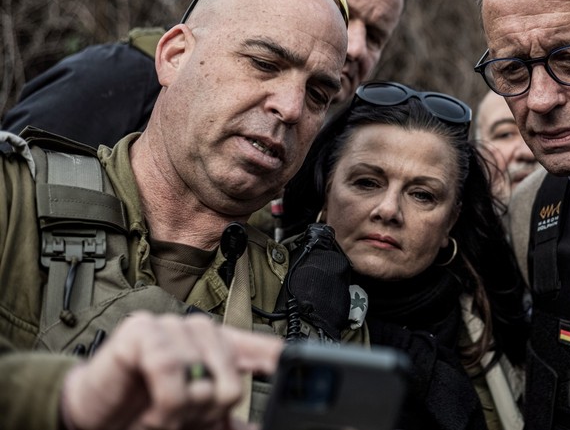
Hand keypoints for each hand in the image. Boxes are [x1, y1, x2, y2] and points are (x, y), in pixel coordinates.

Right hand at [60, 312, 282, 429]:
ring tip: (161, 416)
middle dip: (208, 411)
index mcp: (218, 348)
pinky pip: (172, 369)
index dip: (280, 358)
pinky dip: (165, 402)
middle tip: (182, 419)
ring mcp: (171, 327)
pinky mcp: (143, 331)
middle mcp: (199, 332)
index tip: (300, 366)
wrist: (91, 415)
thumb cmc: (143, 411)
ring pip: (202, 374)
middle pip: (232, 375)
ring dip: (181, 411)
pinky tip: (151, 409)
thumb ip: (224, 421)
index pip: (260, 348)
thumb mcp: (193, 419)